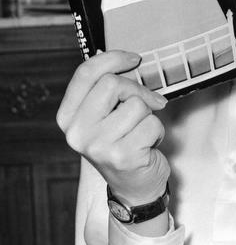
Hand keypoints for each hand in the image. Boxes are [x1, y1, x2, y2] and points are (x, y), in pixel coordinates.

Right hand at [57, 50, 169, 204]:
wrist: (134, 188)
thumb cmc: (123, 142)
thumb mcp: (105, 115)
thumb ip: (105, 88)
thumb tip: (114, 56)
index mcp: (68, 117)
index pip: (85, 74)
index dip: (112, 58)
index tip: (134, 58)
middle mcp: (77, 132)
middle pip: (112, 84)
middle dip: (137, 90)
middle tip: (147, 104)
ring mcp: (98, 146)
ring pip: (136, 104)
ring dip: (148, 115)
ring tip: (141, 131)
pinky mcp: (122, 156)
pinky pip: (152, 123)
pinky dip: (157, 131)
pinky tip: (148, 145)